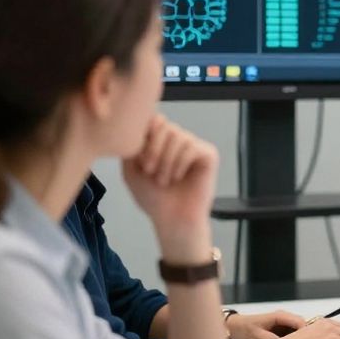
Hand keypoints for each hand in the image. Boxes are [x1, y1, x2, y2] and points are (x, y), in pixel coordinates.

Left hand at [121, 115, 217, 262]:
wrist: (172, 218)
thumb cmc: (153, 197)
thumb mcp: (131, 169)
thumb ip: (133, 144)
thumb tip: (143, 123)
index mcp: (161, 141)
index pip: (153, 120)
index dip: (144, 135)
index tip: (139, 160)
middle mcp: (178, 140)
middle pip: (165, 125)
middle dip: (153, 149)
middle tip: (149, 171)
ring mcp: (194, 146)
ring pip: (178, 136)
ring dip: (166, 160)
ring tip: (164, 180)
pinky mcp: (208, 155)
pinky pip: (192, 147)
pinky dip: (180, 163)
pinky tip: (178, 178)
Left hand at [227, 310, 306, 338]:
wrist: (235, 328)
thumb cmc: (245, 329)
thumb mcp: (257, 336)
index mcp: (279, 316)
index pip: (300, 322)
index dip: (306, 333)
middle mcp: (284, 318)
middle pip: (302, 326)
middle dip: (305, 338)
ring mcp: (285, 323)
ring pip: (299, 331)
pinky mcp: (283, 330)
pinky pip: (293, 335)